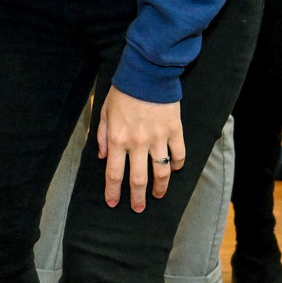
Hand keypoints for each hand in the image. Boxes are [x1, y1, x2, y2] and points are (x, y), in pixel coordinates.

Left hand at [97, 86, 183, 211]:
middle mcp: (137, 144)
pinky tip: (174, 170)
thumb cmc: (123, 92)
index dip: (113, 192)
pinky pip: (179, 155)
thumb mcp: (104, 112)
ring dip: (159, 188)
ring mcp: (158, 139)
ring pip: (161, 172)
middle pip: (138, 180)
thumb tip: (103, 157)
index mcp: (118, 140)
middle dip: (137, 198)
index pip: (114, 174)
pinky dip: (177, 165)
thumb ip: (102, 136)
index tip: (113, 203)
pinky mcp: (175, 131)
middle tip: (138, 208)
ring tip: (158, 195)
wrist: (147, 74)